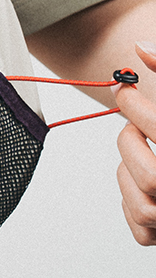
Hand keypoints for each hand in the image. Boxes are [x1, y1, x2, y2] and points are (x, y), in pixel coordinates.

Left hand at [116, 41, 155, 246]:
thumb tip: (140, 48)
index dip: (136, 106)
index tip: (124, 88)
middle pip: (153, 176)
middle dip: (132, 139)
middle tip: (135, 122)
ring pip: (145, 206)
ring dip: (129, 170)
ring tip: (143, 150)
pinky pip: (143, 229)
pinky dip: (132, 202)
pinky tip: (144, 180)